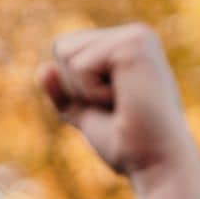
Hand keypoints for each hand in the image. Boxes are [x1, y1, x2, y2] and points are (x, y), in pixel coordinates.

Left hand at [36, 23, 199, 198]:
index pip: (66, 50)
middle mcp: (135, 34)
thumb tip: (43, 69)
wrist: (156, 164)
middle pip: (62, 47)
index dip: (74, 88)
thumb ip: (64, 93)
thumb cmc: (129, 144)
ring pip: (66, 53)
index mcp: (128, 46)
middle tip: (117, 107)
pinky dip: (92, 93)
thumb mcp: (87, 114)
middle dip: (76, 88)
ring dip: (84, 91)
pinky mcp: (133, 46)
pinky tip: (125, 100)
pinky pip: (79, 66)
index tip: (112, 107)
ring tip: (122, 103)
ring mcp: (136, 37)